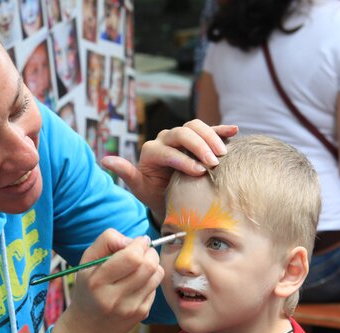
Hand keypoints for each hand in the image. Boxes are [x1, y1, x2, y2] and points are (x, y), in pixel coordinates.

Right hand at [52, 229, 163, 332]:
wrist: (89, 326)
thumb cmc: (89, 287)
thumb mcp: (87, 261)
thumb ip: (106, 241)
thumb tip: (132, 240)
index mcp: (97, 281)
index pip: (131, 257)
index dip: (139, 244)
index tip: (138, 242)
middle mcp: (113, 297)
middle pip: (148, 265)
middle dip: (149, 252)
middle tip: (143, 251)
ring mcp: (130, 307)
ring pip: (156, 275)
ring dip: (153, 265)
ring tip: (141, 266)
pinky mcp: (142, 313)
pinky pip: (156, 287)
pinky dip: (150, 280)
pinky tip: (137, 283)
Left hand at [101, 120, 236, 223]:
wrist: (170, 199)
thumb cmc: (154, 196)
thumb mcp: (140, 189)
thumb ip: (126, 173)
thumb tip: (105, 160)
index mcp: (151, 151)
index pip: (167, 151)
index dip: (183, 160)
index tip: (199, 173)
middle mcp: (165, 140)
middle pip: (183, 133)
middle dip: (199, 147)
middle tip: (213, 163)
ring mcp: (181, 137)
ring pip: (195, 126)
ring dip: (211, 138)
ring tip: (222, 154)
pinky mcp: (197, 139)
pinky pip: (209, 130)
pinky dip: (221, 130)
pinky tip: (234, 131)